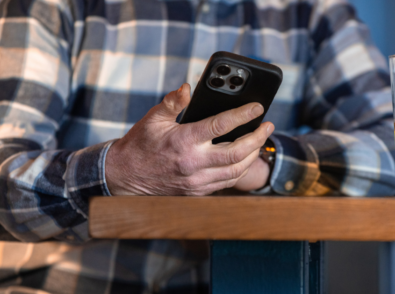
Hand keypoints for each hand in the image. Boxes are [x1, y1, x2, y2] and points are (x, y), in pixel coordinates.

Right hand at [105, 83, 273, 195]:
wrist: (126, 177)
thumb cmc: (140, 144)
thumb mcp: (153, 118)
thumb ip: (172, 102)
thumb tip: (188, 87)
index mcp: (184, 141)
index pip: (221, 126)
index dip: (243, 115)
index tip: (257, 107)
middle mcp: (193, 164)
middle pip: (237, 152)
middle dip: (258, 137)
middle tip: (268, 125)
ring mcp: (197, 181)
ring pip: (236, 170)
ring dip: (253, 154)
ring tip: (261, 139)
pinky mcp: (198, 192)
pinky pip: (228, 182)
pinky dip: (241, 169)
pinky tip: (246, 157)